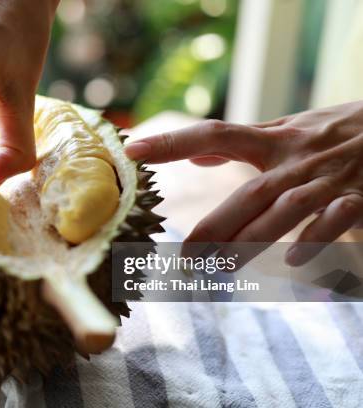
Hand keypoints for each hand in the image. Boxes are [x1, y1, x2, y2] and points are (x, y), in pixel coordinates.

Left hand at [125, 101, 362, 265]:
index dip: (174, 142)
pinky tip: (291, 262)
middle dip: (216, 226)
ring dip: (251, 241)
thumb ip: (241, 143)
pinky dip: (316, 239)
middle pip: (249, 193)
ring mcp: (328, 179)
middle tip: (184, 259)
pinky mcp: (360, 197)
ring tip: (219, 270)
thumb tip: (196, 157)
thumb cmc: (332, 130)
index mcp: (274, 139)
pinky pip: (337, 220)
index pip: (216, 135)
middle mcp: (295, 158)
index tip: (132, 149)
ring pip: (284, 211)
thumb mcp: (286, 129)